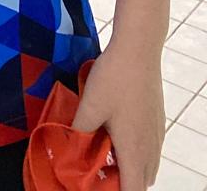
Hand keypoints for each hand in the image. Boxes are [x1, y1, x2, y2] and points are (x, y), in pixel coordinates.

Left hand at [71, 41, 164, 190]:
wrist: (138, 50)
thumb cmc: (114, 78)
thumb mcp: (89, 106)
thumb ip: (79, 131)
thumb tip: (69, 146)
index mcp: (134, 150)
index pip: (134, 190)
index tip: (100, 187)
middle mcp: (150, 147)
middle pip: (141, 181)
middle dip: (122, 183)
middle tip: (97, 172)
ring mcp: (156, 134)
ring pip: (147, 165)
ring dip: (129, 168)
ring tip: (104, 154)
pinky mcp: (156, 121)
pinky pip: (150, 149)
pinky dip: (136, 152)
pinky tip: (116, 134)